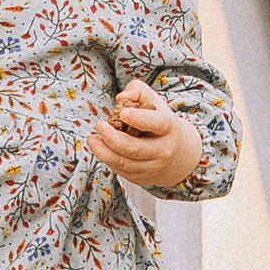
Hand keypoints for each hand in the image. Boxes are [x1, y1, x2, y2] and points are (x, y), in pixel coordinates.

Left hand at [90, 79, 204, 192]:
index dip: (139, 119)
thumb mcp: (154, 101)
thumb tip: (121, 98)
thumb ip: (137, 91)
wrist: (177, 154)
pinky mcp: (142, 178)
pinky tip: (101, 148)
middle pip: (133, 148)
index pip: (156, 123)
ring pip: (123, 162)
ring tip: (92, 139)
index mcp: (168, 127)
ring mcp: (153, 167)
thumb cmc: (159, 121)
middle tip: (99, 125)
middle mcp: (163, 149)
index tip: (123, 113)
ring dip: (103, 151)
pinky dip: (108, 159)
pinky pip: (121, 170)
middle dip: (111, 138)